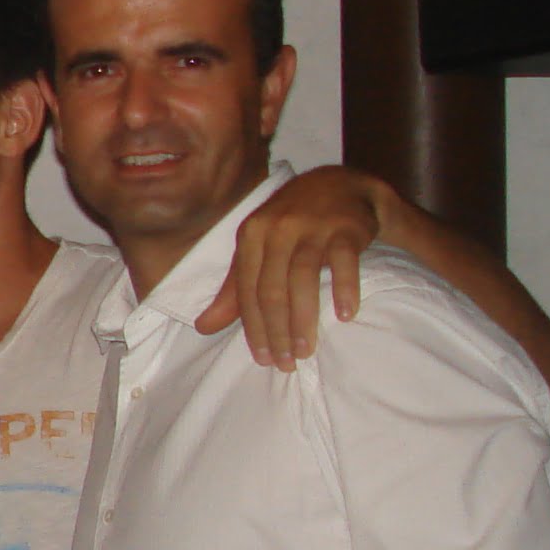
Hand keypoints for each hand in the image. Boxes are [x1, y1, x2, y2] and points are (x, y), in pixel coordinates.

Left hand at [198, 165, 383, 368]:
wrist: (342, 186)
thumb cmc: (293, 225)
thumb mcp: (258, 250)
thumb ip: (234, 289)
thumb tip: (202, 327)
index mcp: (251, 236)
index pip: (247, 290)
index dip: (252, 328)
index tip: (262, 359)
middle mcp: (277, 230)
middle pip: (272, 289)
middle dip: (276, 331)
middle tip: (285, 363)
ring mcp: (312, 227)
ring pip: (302, 279)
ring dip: (304, 319)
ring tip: (306, 350)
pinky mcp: (345, 228)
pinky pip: (343, 263)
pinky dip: (344, 289)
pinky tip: (346, 316)